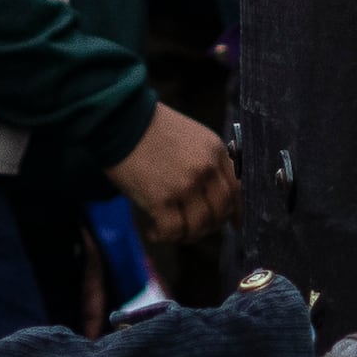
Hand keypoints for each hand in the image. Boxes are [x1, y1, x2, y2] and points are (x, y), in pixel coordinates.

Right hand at [106, 102, 236, 246]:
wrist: (120, 120)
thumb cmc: (150, 128)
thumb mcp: (191, 136)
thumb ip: (207, 161)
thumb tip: (213, 193)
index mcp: (215, 151)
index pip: (237, 189)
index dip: (236, 211)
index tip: (233, 224)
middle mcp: (205, 168)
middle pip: (221, 210)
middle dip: (210, 226)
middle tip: (194, 229)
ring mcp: (185, 184)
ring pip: (199, 225)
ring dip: (187, 235)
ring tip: (172, 231)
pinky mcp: (161, 198)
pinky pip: (173, 230)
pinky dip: (165, 237)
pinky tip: (154, 232)